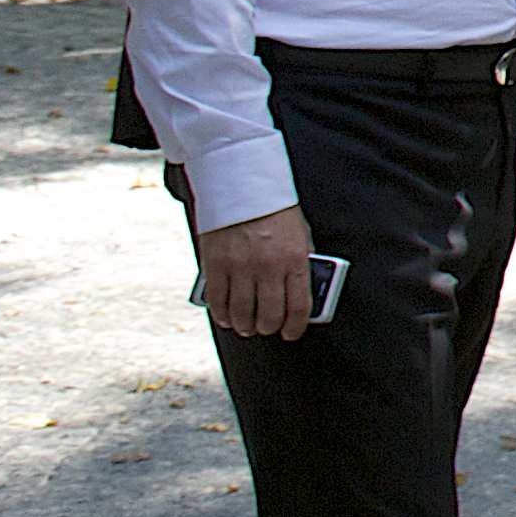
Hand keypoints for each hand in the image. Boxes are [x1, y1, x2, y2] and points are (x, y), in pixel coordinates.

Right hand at [198, 205, 318, 340]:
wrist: (242, 184)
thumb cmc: (274, 209)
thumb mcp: (299, 235)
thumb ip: (299, 263)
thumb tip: (299, 292)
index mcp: (295, 259)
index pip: (299, 307)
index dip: (295, 327)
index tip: (291, 333)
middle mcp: (268, 267)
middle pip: (269, 316)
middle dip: (268, 328)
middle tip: (266, 328)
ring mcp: (240, 267)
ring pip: (242, 314)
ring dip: (245, 326)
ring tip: (246, 326)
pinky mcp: (216, 264)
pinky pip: (218, 301)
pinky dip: (222, 315)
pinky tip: (226, 316)